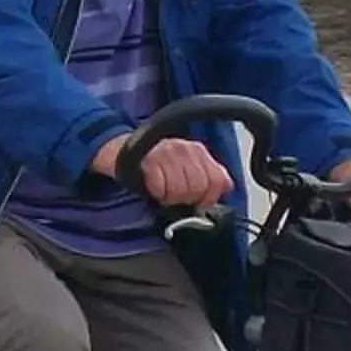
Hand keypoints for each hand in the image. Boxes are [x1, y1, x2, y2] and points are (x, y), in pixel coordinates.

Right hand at [95, 132, 232, 209]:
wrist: (124, 150)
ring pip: (180, 191)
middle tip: (176, 197)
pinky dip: (157, 194)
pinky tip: (153, 188)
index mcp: (198, 150)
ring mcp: (167, 154)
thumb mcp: (187, 164)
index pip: (218, 180)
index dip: (209, 197)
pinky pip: (160, 188)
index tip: (199, 201)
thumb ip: (209, 174)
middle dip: (187, 199)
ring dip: (170, 198)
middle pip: (198, 188)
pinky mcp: (149, 162)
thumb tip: (227, 187)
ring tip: (164, 193)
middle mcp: (185, 150)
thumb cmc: (157, 163)